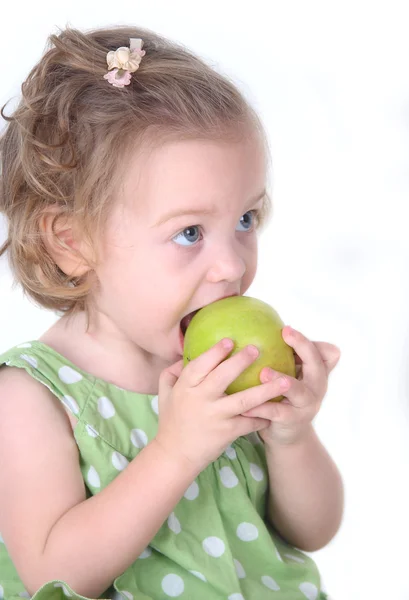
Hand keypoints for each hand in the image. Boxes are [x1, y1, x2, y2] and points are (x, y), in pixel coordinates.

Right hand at [155, 339, 287, 472]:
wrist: (175, 456)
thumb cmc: (171, 421)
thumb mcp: (165, 394)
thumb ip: (172, 372)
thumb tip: (185, 354)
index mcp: (185, 387)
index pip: (199, 365)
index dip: (214, 352)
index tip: (230, 341)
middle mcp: (200, 400)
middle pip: (222, 377)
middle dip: (241, 362)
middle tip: (256, 349)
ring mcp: (215, 416)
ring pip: (243, 400)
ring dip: (265, 390)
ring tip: (284, 380)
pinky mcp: (227, 432)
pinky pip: (250, 422)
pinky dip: (263, 416)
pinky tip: (277, 408)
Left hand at [242, 326, 340, 445]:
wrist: (288, 435)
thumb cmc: (285, 397)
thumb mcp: (291, 376)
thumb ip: (288, 356)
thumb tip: (274, 327)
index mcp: (316, 373)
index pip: (317, 352)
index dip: (304, 340)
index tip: (286, 328)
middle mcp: (316, 388)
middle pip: (316, 366)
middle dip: (303, 349)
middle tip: (284, 336)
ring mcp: (306, 406)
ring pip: (297, 390)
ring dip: (281, 380)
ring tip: (263, 372)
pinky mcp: (292, 422)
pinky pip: (276, 412)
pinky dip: (260, 407)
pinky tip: (245, 402)